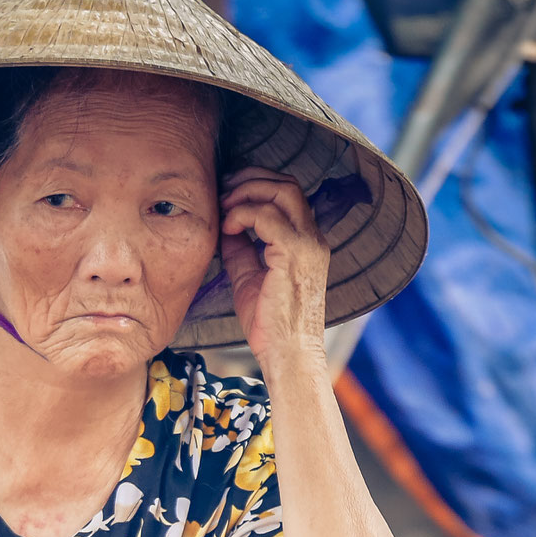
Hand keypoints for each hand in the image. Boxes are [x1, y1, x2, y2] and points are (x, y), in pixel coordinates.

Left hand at [220, 167, 329, 366]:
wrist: (288, 356)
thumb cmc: (270, 327)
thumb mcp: (249, 279)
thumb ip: (241, 251)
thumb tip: (223, 228)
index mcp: (307, 242)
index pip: (288, 194)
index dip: (257, 185)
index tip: (228, 194)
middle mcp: (313, 238)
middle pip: (287, 183)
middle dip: (250, 180)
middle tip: (223, 192)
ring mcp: (307, 244)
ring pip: (281, 191)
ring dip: (246, 193)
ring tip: (224, 208)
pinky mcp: (295, 254)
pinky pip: (267, 216)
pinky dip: (243, 214)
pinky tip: (227, 228)